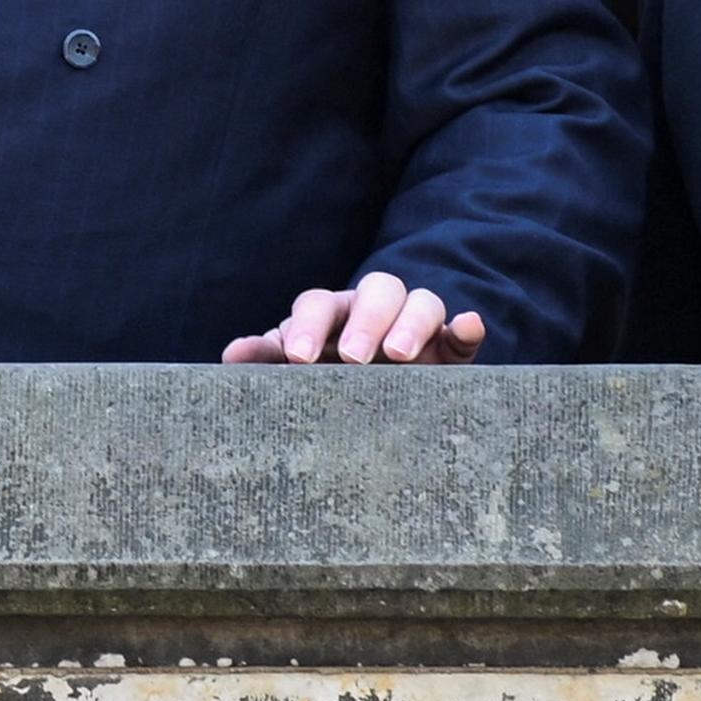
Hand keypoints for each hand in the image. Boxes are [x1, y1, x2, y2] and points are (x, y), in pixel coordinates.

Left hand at [219, 273, 486, 364]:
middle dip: (365, 319)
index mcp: (333, 314)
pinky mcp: (451, 351)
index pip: (320, 303)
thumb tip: (231, 355)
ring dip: (411, 322)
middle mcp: (376, 311)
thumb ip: (269, 361)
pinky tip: (468, 326)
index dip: (308, 324)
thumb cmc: (326, 383)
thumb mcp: (300, 372)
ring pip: (422, 301)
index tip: (297, 357)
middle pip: (377, 289)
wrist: (377, 411)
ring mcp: (419, 328)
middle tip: (353, 358)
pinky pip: (462, 333)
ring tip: (400, 355)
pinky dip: (466, 327)